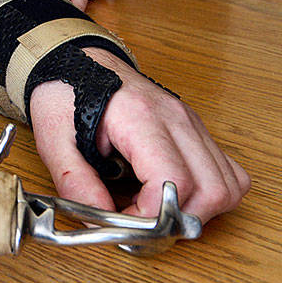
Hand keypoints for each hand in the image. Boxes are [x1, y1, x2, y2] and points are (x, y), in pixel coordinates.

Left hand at [28, 49, 249, 223]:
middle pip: (212, 190)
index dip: (152, 214)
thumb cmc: (65, 92)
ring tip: (153, 205)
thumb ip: (74, 181)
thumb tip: (98, 221)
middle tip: (141, 220)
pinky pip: (228, 173)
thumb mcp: (52, 137)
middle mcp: (175, 118)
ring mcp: (191, 122)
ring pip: (228, 185)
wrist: (77, 59)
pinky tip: (170, 191)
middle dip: (178, 219)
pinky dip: (209, 194)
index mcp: (139, 116)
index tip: (125, 223)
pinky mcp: (195, 129)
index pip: (173, 179)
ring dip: (197, 210)